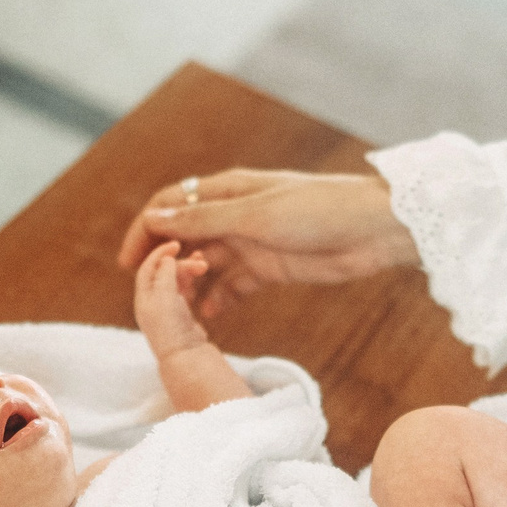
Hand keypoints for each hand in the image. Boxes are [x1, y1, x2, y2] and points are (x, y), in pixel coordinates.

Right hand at [115, 170, 421, 318]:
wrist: (377, 230)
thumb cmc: (320, 210)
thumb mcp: (257, 215)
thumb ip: (207, 219)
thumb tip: (157, 216)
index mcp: (228, 190)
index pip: (171, 204)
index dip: (145, 230)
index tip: (130, 264)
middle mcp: (235, 213)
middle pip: (185, 236)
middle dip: (166, 263)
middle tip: (155, 295)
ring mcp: (253, 241)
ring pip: (208, 263)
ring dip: (191, 283)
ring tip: (181, 308)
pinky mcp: (272, 266)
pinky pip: (235, 283)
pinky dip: (220, 298)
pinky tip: (211, 316)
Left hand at [133, 241, 213, 358]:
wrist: (186, 357)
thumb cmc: (172, 327)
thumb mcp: (165, 296)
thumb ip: (165, 274)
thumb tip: (167, 258)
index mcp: (143, 297)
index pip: (148, 267)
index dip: (160, 253)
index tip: (177, 243)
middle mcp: (152, 302)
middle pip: (163, 273)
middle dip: (180, 263)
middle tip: (200, 260)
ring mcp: (166, 309)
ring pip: (174, 281)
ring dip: (187, 270)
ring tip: (204, 265)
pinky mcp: (180, 316)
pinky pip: (184, 291)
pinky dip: (191, 281)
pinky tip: (202, 277)